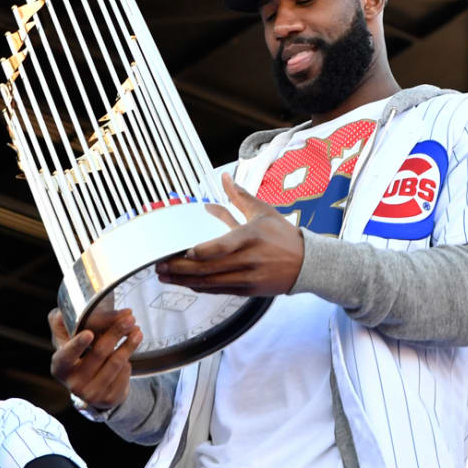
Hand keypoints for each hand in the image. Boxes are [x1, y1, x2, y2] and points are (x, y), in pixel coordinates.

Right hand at [48, 307, 141, 410]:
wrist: (92, 385)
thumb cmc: (78, 355)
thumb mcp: (66, 339)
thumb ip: (64, 321)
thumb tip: (75, 308)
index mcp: (60, 366)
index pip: (67, 355)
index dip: (77, 345)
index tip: (89, 334)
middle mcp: (73, 383)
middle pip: (99, 353)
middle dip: (116, 332)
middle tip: (130, 319)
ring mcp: (92, 394)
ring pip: (116, 363)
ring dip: (129, 344)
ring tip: (137, 331)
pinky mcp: (109, 398)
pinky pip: (124, 374)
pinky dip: (128, 360)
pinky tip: (128, 351)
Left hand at [155, 173, 303, 295]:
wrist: (308, 264)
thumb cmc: (283, 235)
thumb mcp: (263, 212)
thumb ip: (240, 196)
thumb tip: (224, 177)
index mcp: (251, 236)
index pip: (224, 246)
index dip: (204, 252)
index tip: (186, 252)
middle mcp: (249, 259)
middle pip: (211, 267)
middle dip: (182, 269)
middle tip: (160, 266)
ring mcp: (248, 277)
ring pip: (211, 282)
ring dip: (185, 281)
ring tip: (164, 277)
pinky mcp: (248, 290)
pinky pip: (220, 290)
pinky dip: (201, 287)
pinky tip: (186, 284)